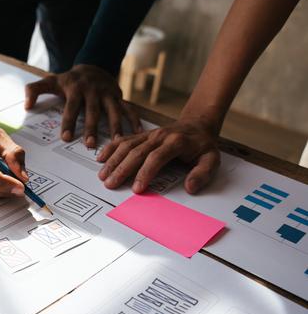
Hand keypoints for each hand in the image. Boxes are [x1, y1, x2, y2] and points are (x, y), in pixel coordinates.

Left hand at [25, 64, 141, 147]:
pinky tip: (139, 133)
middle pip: (93, 112)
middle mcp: (93, 91)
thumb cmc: (68, 79)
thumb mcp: (50, 81)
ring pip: (113, 111)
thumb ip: (34, 90)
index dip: (68, 122)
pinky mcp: (119, 97)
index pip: (71, 108)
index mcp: (76, 89)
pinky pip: (129, 109)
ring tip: (116, 143)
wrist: (93, 65)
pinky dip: (135, 120)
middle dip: (91, 128)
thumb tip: (26, 105)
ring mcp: (108, 94)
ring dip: (115, 127)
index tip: (66, 138)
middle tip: (89, 145)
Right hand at [96, 118, 220, 193]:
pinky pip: (123, 139)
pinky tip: (101, 158)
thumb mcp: (212, 159)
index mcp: (176, 142)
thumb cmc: (202, 145)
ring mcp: (148, 134)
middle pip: (136, 152)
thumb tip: (191, 187)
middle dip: (122, 169)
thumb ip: (202, 173)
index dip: (145, 173)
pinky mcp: (141, 135)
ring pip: (126, 145)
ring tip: (103, 175)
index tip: (137, 188)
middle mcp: (159, 136)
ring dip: (113, 160)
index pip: (156, 158)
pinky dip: (110, 148)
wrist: (197, 125)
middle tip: (111, 184)